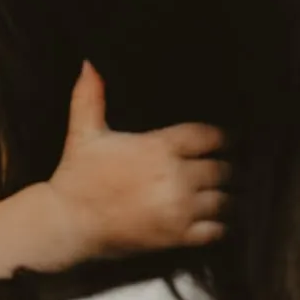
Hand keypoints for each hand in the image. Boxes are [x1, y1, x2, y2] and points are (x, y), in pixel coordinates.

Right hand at [48, 62, 228, 260]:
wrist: (66, 224)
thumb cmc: (76, 177)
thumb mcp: (83, 134)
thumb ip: (90, 97)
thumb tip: (89, 63)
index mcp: (158, 147)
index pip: (209, 136)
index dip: (226, 137)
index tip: (232, 140)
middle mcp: (175, 176)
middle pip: (223, 169)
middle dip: (228, 168)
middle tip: (232, 168)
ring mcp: (179, 208)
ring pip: (224, 200)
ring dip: (229, 196)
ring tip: (229, 193)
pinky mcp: (177, 236)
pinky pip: (216, 230)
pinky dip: (221, 225)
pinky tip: (219, 220)